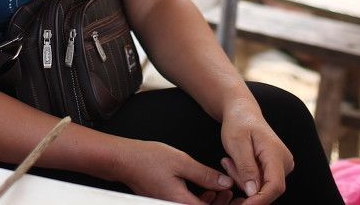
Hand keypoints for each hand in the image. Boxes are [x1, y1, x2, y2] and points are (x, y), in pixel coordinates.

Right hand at [115, 139, 234, 204]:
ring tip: (221, 188)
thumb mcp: (182, 162)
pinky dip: (200, 200)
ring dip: (212, 202)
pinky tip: (206, 188)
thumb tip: (225, 182)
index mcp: (181, 203)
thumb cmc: (147, 159)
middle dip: (221, 204)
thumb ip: (205, 175)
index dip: (226, 204)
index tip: (235, 196)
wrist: (124, 160)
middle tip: (231, 192)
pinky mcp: (166, 202)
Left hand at [218, 98, 293, 204]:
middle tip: (227, 163)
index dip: (259, 200)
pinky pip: (260, 182)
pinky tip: (235, 162)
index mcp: (277, 153)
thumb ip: (246, 168)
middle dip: (244, 184)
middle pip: (267, 189)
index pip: (275, 186)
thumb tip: (253, 192)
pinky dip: (245, 177)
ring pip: (261, 187)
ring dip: (242, 179)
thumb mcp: (237, 143)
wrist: (242, 112)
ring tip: (229, 160)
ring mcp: (282, 165)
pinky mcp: (275, 168)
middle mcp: (285, 161)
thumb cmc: (239, 123)